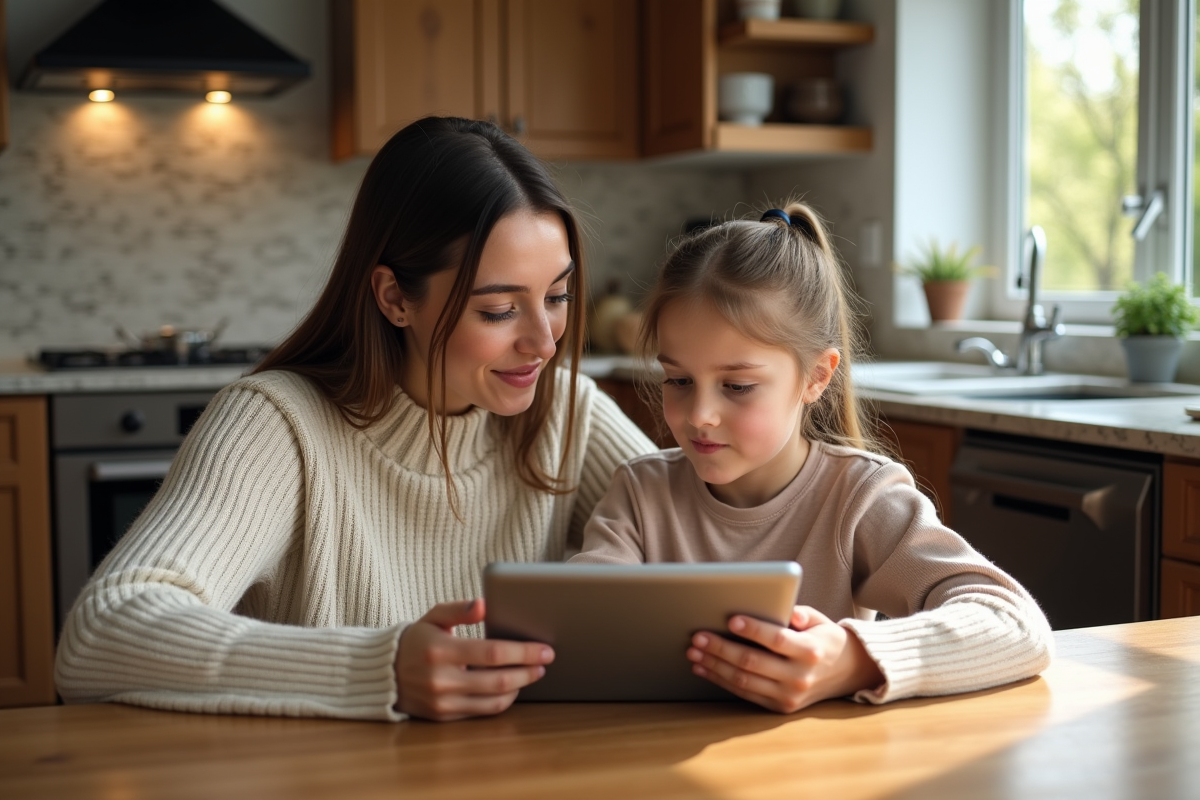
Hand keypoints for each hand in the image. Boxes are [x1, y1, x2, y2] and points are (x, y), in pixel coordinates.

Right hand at [394, 599, 554, 720]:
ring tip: (531, 674)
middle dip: (528, 671)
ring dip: (519, 687)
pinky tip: (511, 687)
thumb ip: (459, 609)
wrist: (383, 673)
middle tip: (545, 662)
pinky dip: (502, 700)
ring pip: (494, 700)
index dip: (524, 652)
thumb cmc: (415, 640)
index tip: (545, 649)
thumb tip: (484, 604)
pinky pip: (482, 712)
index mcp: (441, 650)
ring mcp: (443, 701)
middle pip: (499, 680)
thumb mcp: (433, 617)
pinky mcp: (444, 716)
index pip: (493, 653)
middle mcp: (442, 679)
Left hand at [687, 605, 883, 713]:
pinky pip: (745, 694)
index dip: (752, 630)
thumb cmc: (824, 639)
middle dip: (721, 649)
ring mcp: (789, 696)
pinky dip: (721, 681)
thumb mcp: (819, 620)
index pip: (776, 640)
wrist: (846, 673)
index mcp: (810, 652)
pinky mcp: (780, 707)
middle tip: (698, 637)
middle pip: (752, 662)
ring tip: (694, 652)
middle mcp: (800, 677)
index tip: (730, 619)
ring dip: (715, 666)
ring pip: (744, 681)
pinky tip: (705, 668)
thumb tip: (785, 611)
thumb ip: (801, 613)